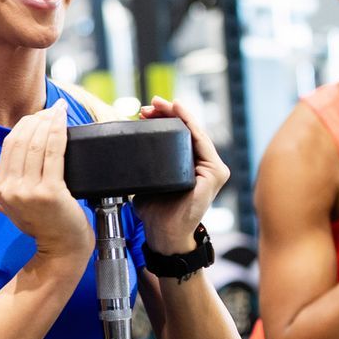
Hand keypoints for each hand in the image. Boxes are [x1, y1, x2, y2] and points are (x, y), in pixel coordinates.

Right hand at [0, 106, 92, 260]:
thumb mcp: (12, 209)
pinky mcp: (51, 191)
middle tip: (51, 110)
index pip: (9, 148)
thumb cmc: (42, 226)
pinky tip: (63, 122)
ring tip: (59, 111)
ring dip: (48, 123)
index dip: (23, 127)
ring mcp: (30, 191)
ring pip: (37, 145)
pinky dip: (59, 133)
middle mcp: (11, 189)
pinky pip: (54, 153)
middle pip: (22, 142)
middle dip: (37, 120)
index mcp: (1, 189)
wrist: (61, 248)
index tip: (37, 116)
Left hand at [131, 98, 229, 253]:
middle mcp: (206, 165)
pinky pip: (201, 143)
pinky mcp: (215, 174)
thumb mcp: (148, 181)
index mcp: (191, 165)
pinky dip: (190, 125)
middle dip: (169, 113)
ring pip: (195, 132)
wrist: (163, 234)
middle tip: (149, 105)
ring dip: (178, 115)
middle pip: (188, 131)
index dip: (165, 119)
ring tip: (159, 104)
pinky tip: (179, 113)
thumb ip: (143, 166)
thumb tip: (123, 147)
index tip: (145, 111)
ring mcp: (213, 169)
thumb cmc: (156, 211)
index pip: (180, 135)